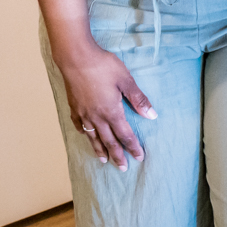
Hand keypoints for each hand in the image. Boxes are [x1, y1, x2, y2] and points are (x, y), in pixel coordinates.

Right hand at [55, 41, 156, 168]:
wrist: (76, 58)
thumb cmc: (104, 67)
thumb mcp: (126, 81)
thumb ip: (138, 99)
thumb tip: (152, 116)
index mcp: (111, 111)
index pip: (125, 134)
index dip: (133, 147)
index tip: (139, 157)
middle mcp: (96, 117)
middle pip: (109, 141)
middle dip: (118, 155)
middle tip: (123, 168)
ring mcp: (83, 113)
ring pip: (93, 137)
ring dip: (100, 149)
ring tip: (104, 160)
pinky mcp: (74, 107)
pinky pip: (79, 125)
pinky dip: (84, 133)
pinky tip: (86, 135)